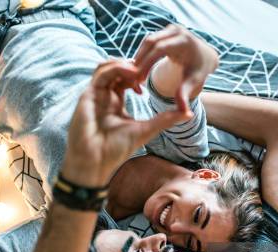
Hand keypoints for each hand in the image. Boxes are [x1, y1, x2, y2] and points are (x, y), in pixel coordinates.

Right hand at [62, 60, 187, 186]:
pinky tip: (131, 71)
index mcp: (115, 102)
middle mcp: (104, 96)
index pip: (125, 78)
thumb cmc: (115, 150)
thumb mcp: (146, 130)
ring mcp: (95, 94)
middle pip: (116, 68)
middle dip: (133, 66)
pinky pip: (101, 72)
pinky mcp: (88, 95)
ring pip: (107, 66)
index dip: (139, 74)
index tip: (151, 83)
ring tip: (140, 70)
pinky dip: (116, 67)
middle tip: (148, 71)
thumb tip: (189, 113)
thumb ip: (165, 119)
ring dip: (125, 63)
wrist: (95, 162)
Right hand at [134, 24, 218, 111]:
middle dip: (139, 60)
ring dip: (139, 57)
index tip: (138, 79)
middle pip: (150, 42)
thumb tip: (183, 112)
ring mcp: (169, 29)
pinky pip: (149, 42)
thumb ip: (185, 94)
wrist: (204, 57)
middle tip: (131, 78)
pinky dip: (142, 55)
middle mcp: (176, 31)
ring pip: (147, 42)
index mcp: (184, 41)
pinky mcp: (164, 32)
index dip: (147, 63)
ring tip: (134, 75)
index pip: (159, 48)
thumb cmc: (198, 71)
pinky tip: (138, 69)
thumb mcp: (193, 82)